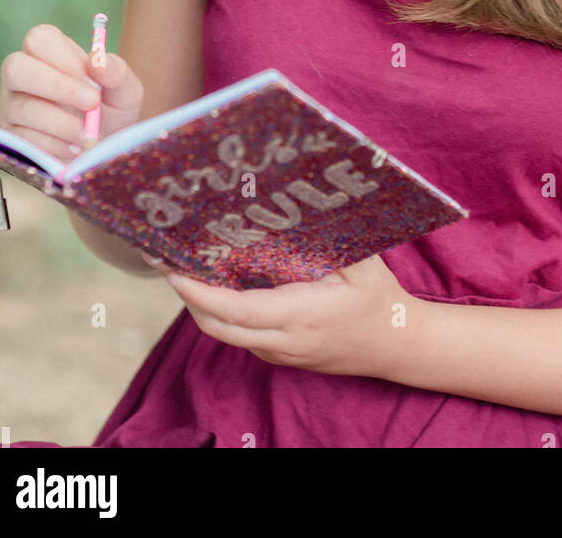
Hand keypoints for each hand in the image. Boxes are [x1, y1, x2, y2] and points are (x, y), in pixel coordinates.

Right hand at [0, 23, 144, 161]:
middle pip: (16, 67)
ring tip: (88, 134)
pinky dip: (55, 146)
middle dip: (56, 86)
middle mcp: (24, 76)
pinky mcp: (12, 138)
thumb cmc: (112, 114)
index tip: (92, 77)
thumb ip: (117, 72)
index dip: (63, 57)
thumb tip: (97, 60)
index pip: (39, 38)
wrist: (105, 155)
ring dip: (62, 123)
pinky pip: (25, 139)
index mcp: (50, 54)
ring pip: (22, 107)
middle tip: (91, 103)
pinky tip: (74, 149)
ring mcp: (12, 106)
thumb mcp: (126, 92)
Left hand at [140, 251, 413, 379]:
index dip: (200, 293)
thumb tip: (303, 205)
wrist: (397, 348)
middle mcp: (283, 342)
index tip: (173, 271)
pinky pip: (240, 336)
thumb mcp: (364, 265)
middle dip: (186, 296)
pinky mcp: (281, 356)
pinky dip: (220, 313)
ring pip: (225, 334)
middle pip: (217, 327)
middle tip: (164, 260)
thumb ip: (333, 239)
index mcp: (300, 316)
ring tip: (182, 266)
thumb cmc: (380, 301)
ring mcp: (280, 354)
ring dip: (199, 305)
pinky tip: (216, 284)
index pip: (236, 310)